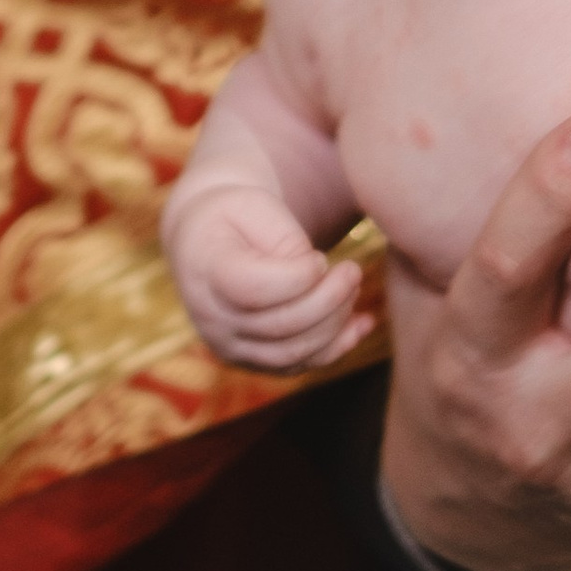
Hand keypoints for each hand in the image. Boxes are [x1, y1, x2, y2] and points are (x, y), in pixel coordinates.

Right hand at [166, 181, 372, 374]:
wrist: (207, 242)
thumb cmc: (236, 216)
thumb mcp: (254, 204)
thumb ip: (285, 241)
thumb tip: (318, 278)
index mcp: (207, 272)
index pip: (254, 289)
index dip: (298, 278)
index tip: (321, 258)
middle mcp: (212, 318)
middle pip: (280, 325)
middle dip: (328, 300)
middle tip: (353, 271)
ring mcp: (229, 345)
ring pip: (292, 353)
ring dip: (334, 324)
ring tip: (353, 288)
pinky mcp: (250, 360)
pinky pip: (298, 366)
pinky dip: (336, 348)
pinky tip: (362, 322)